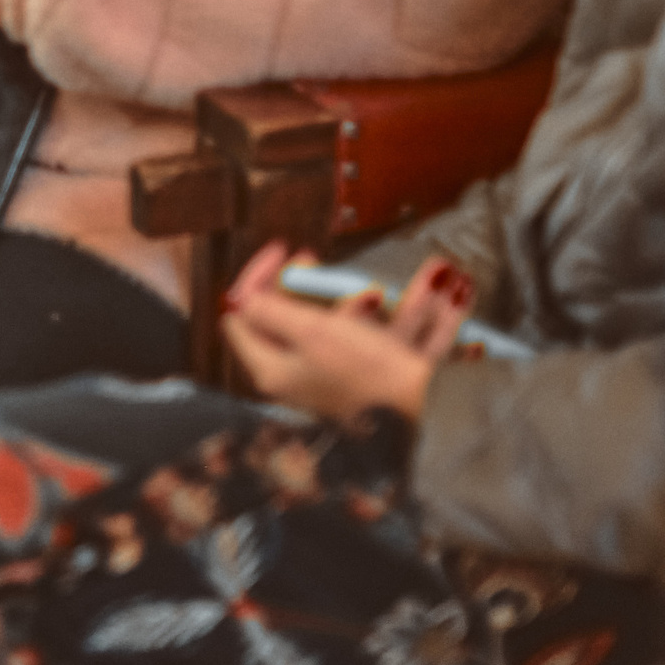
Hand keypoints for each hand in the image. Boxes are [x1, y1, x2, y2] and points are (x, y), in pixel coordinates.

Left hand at [221, 241, 443, 423]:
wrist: (427, 414)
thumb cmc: (365, 372)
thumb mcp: (312, 331)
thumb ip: (269, 310)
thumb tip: (237, 298)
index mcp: (270, 368)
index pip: (241, 315)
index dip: (256, 278)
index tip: (282, 250)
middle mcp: (294, 374)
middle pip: (283, 315)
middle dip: (302, 283)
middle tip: (315, 259)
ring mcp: (328, 373)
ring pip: (328, 320)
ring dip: (348, 297)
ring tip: (372, 293)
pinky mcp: (363, 371)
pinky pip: (368, 331)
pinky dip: (382, 312)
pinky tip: (414, 299)